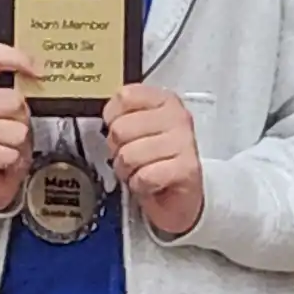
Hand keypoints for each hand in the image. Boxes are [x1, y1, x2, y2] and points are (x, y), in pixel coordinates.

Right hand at [0, 42, 33, 214]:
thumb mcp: (5, 107)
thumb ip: (17, 86)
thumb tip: (41, 73)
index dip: (19, 59)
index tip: (39, 72)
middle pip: (15, 100)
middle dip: (22, 119)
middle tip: (10, 130)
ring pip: (16, 130)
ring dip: (18, 144)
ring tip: (5, 146)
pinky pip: (9, 152)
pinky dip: (11, 160)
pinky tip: (0, 160)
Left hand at [105, 80, 203, 239]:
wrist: (180, 196)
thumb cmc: (156, 161)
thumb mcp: (140, 130)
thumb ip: (123, 116)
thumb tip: (106, 120)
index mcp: (164, 100)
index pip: (124, 97)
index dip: (113, 118)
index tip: (122, 132)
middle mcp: (177, 116)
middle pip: (120, 128)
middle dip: (118, 150)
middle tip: (131, 158)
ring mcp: (184, 141)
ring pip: (129, 155)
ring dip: (127, 171)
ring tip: (140, 172)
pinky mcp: (187, 168)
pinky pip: (144, 176)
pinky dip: (139, 185)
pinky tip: (150, 184)